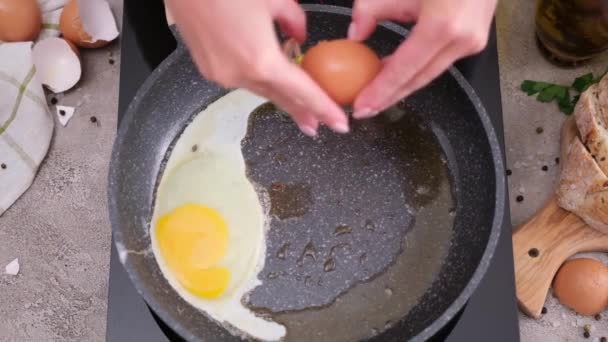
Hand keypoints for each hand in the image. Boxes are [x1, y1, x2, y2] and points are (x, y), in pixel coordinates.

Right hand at [166, 0, 348, 135]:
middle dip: (301, 113)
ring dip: (280, 97)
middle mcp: (240, 74)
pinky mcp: (208, 68)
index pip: (303, 92)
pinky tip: (268, 78)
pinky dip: (259, 81)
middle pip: (280, 98)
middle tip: (317, 127)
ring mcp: (221, 74)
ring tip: (298, 107)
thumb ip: (294, 22)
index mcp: (262, 60)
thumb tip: (298, 39)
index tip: (340, 123)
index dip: (325, 109)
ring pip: (260, 90)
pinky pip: (242, 80)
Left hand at [348, 0, 497, 118]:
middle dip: (389, 97)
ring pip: (430, 72)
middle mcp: (462, 39)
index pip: (404, 69)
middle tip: (364, 110)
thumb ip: (371, 9)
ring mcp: (473, 41)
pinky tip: (396, 71)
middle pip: (418, 79)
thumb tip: (355, 34)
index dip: (381, 91)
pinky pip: (439, 61)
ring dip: (402, 84)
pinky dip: (416, 69)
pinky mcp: (475, 38)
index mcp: (444, 25)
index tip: (361, 107)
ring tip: (375, 94)